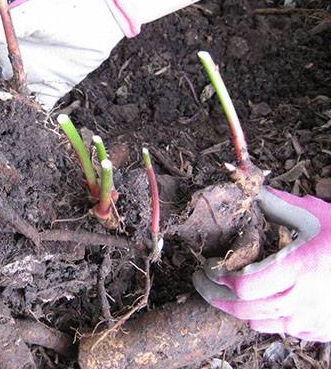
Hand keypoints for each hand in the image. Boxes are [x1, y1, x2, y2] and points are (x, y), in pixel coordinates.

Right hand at [0, 0, 138, 109]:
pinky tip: (18, 132)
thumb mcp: (27, 15)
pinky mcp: (52, 89)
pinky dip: (30, 120)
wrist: (103, 17)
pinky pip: (37, 109)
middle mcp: (13, 61)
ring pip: (9, 101)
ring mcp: (32, 77)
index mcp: (1, 41)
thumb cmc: (62, 7)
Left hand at [193, 187, 330, 341]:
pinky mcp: (316, 331)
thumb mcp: (313, 216)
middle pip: (242, 309)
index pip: (242, 285)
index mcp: (298, 269)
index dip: (217, 278)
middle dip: (214, 295)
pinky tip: (258, 300)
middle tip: (201, 280)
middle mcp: (301, 300)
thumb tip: (247, 186)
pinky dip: (261, 317)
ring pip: (257, 323)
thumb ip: (276, 204)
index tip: (207, 265)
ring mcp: (309, 320)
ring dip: (236, 308)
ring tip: (225, 289)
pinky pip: (278, 329)